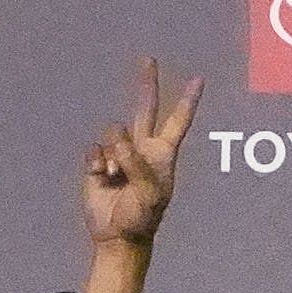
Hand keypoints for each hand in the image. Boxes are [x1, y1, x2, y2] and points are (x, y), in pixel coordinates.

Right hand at [82, 58, 201, 250]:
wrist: (117, 234)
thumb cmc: (143, 216)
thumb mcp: (148, 194)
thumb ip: (136, 165)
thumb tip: (119, 142)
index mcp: (163, 154)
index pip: (178, 122)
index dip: (187, 101)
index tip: (198, 79)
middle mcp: (142, 148)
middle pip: (145, 108)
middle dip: (146, 84)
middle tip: (148, 58)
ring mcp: (119, 153)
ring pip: (112, 132)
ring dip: (112, 154)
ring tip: (117, 177)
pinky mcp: (97, 162)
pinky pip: (93, 150)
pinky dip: (95, 164)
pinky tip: (101, 178)